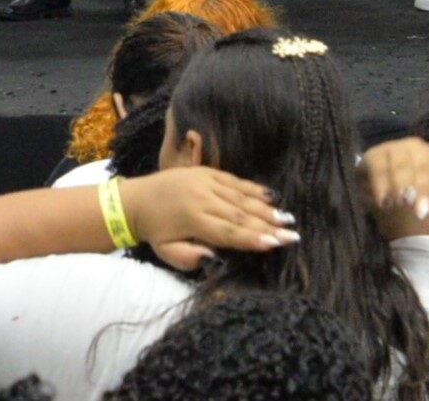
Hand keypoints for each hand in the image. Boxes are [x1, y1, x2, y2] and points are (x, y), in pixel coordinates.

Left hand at [120, 167, 296, 273]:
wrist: (136, 200)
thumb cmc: (155, 231)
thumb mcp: (166, 252)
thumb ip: (189, 257)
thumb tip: (215, 255)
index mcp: (192, 220)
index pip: (228, 232)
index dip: (252, 238)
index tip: (275, 243)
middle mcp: (202, 198)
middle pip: (240, 214)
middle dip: (268, 225)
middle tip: (292, 234)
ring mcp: (206, 182)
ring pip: (241, 197)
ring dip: (266, 208)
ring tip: (287, 218)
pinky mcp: (207, 172)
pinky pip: (235, 181)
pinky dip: (254, 189)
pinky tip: (270, 196)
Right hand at [358, 138, 428, 220]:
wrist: (384, 187)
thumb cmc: (415, 191)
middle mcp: (416, 148)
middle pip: (422, 168)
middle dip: (422, 190)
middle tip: (421, 212)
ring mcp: (394, 149)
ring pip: (400, 168)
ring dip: (401, 187)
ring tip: (401, 205)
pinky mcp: (374, 155)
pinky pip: (378, 169)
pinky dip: (381, 185)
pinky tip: (383, 202)